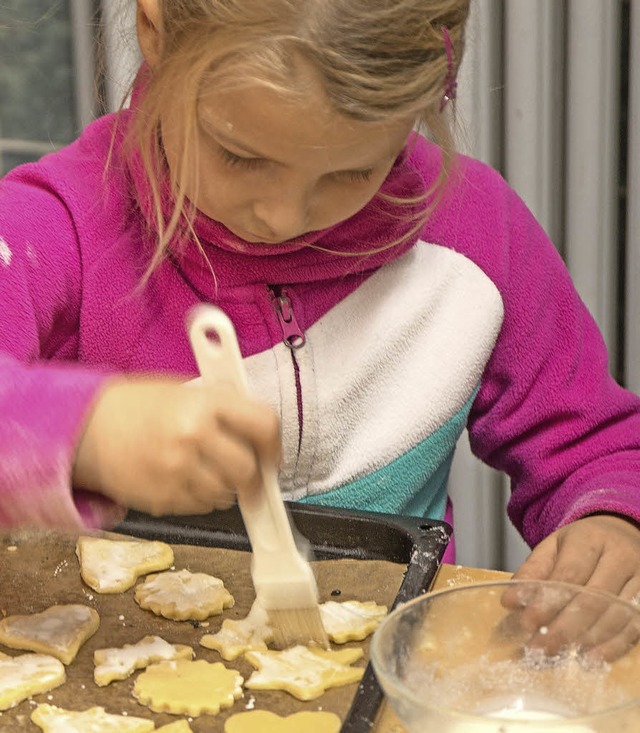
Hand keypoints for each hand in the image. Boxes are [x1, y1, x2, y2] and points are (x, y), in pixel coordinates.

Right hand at [72, 376, 280, 516]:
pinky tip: (183, 478)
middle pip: (247, 470)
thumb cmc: (139, 405)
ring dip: (224, 487)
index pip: (264, 425)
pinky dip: (200, 498)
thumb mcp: (186, 390)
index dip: (274, 445)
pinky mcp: (162, 498)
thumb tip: (263, 434)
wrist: (88, 428)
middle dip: (249, 472)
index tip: (271, 455)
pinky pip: (201, 507)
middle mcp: (193, 436)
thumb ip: (225, 408)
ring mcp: (176, 471)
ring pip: (226, 495)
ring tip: (202, 468)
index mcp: (204, 403)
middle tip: (240, 468)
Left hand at [502, 515, 639, 660]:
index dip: (547, 601)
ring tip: (559, 654)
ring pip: (616, 615)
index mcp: (590, 539)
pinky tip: (591, 658)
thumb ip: (532, 571)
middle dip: (563, 627)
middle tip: (538, 648)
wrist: (621, 533)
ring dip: (586, 639)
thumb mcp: (553, 547)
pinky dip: (613, 646)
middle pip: (593, 598)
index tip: (526, 622)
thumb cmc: (582, 544)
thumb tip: (509, 601)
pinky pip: (635, 627)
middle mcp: (620, 557)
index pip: (569, 574)